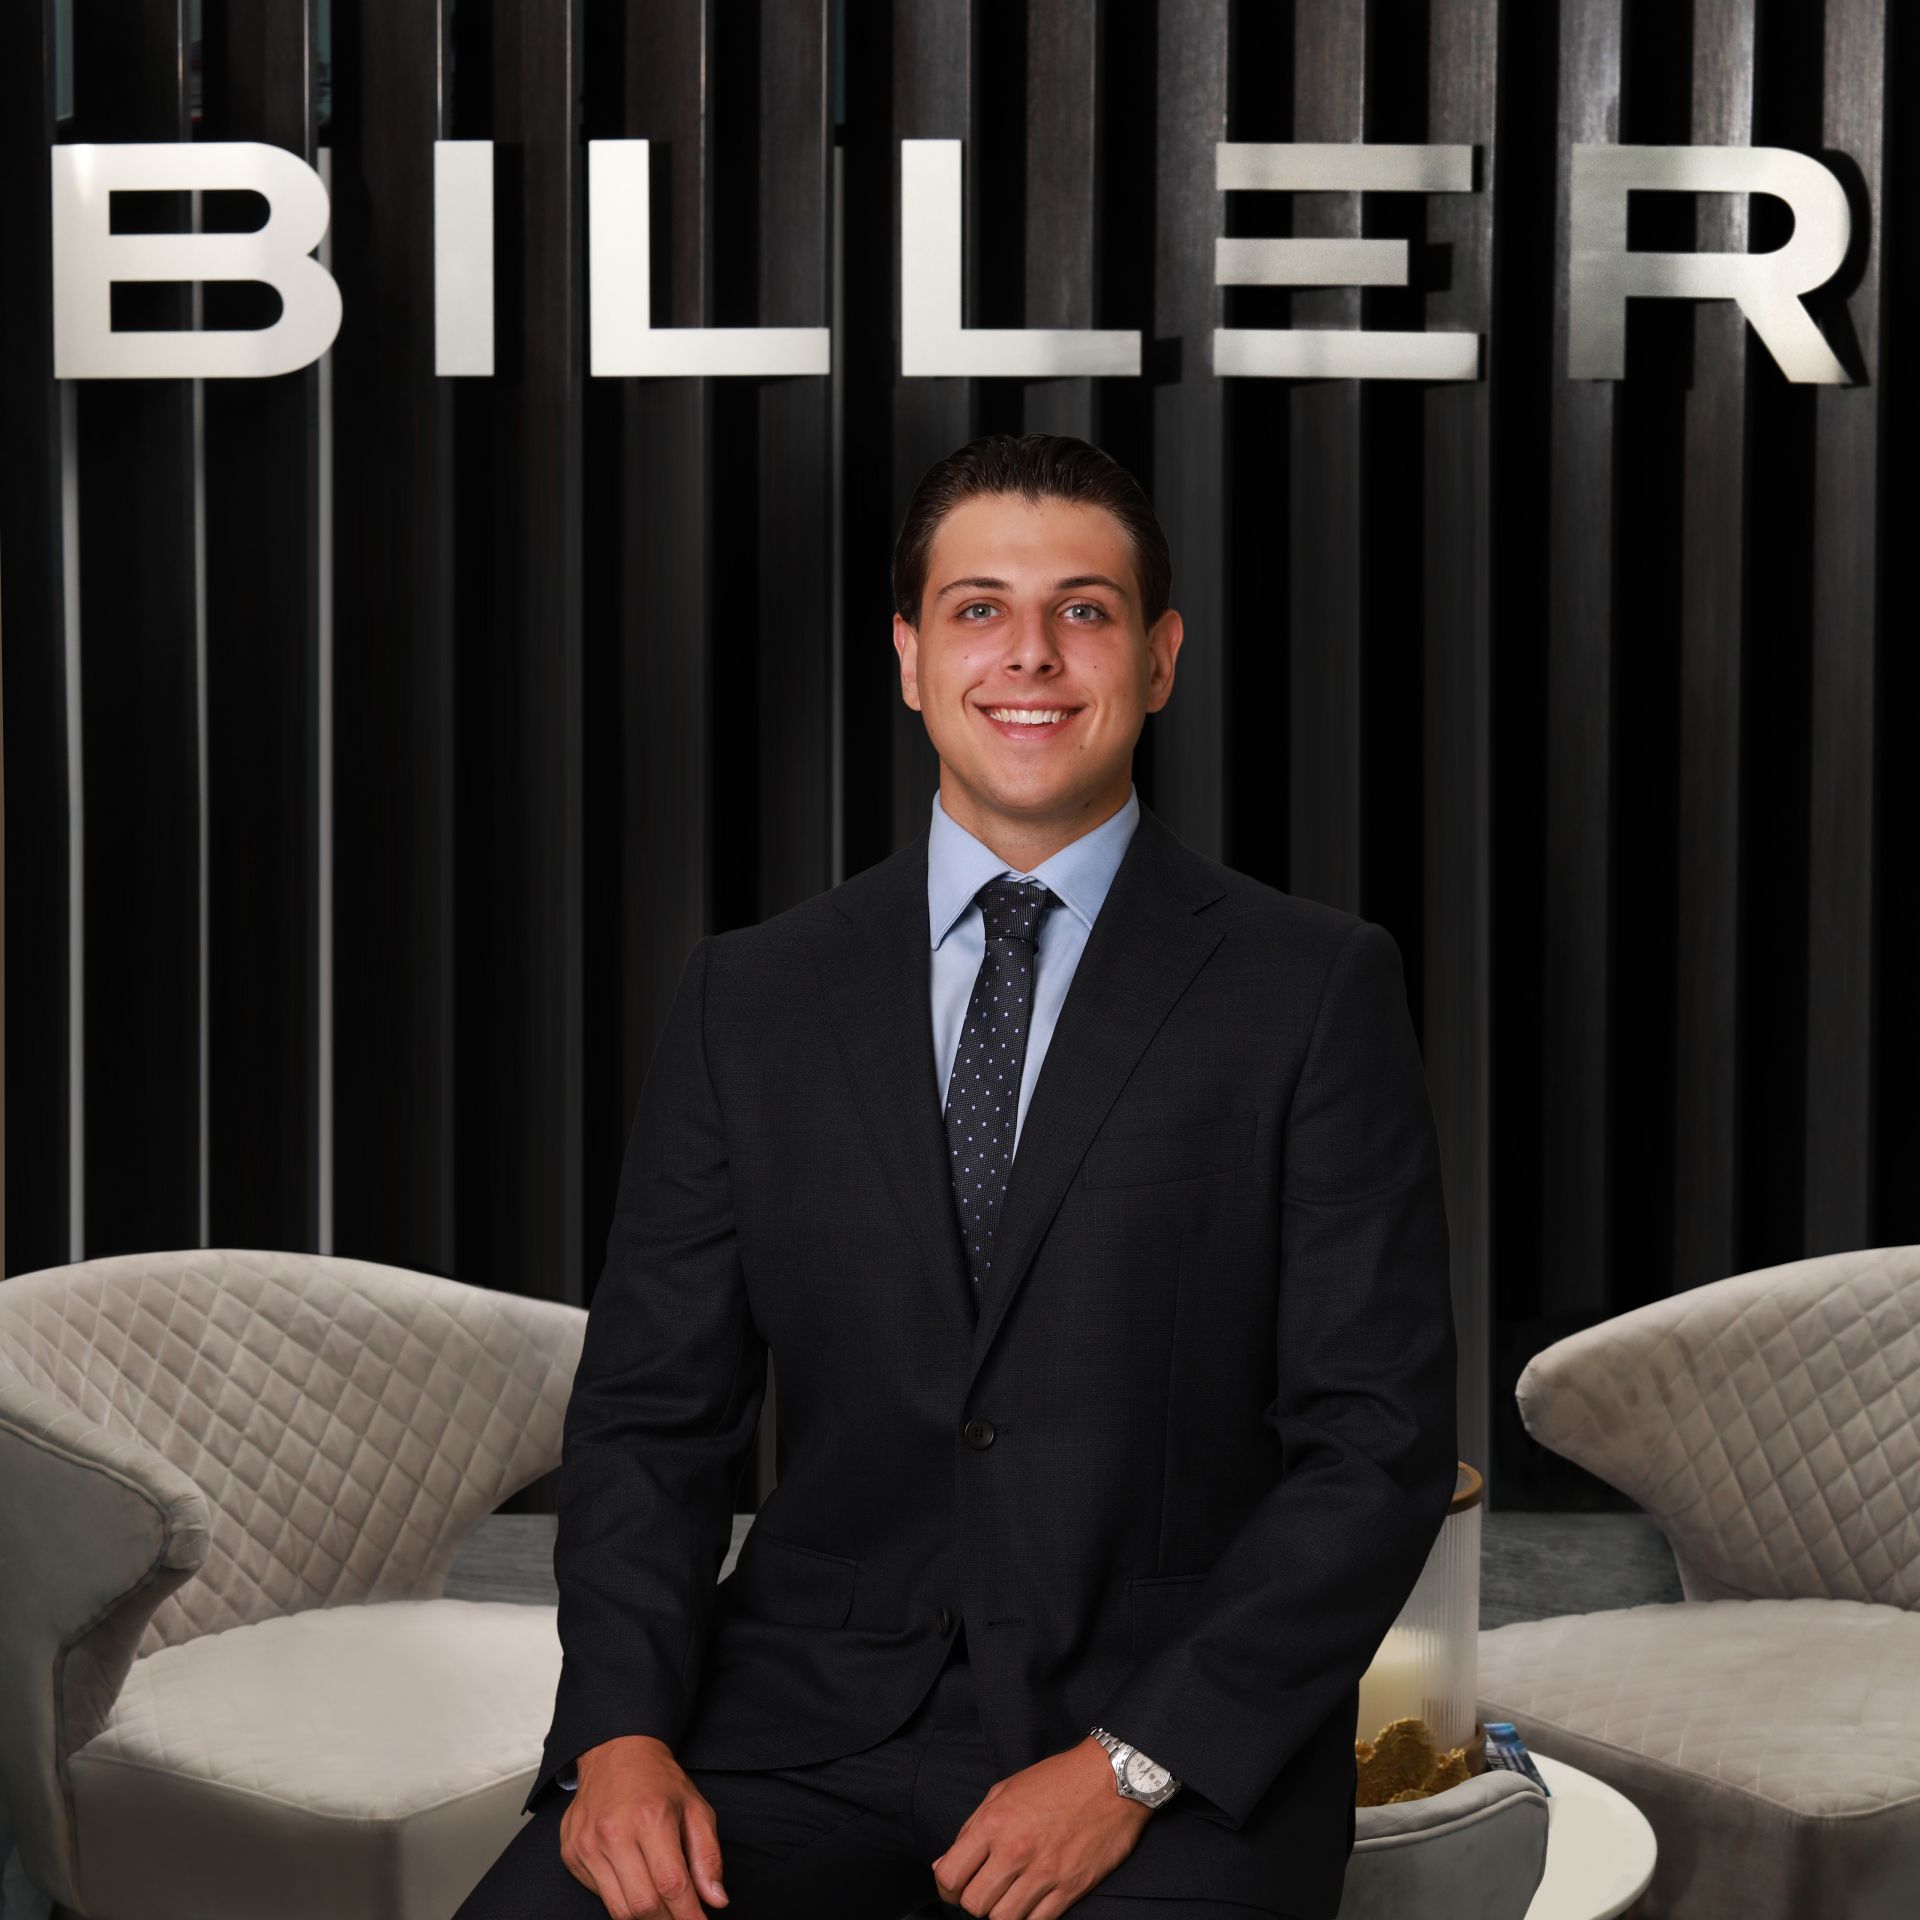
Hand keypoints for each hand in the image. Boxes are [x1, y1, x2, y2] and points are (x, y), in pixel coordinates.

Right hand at [560, 1734, 728, 1918]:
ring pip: (619, 1909)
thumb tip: (716, 1901)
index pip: (672, 1885)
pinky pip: (600, 1895)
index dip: (689, 1915)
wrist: (615, 1752)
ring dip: (645, 1918)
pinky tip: (636, 1884)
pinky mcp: (572, 1853)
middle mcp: (614, 1832)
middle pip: (643, 1905)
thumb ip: (708, 1856)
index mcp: (650, 1818)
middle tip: (682, 1917)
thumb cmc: (660, 1781)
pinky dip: (621, 1900)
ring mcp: (587, 1845)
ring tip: (663, 1909)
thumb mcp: (696, 1808)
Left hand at [931, 1735, 1152, 1917]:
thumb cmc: (1057, 1780)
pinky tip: (1031, 1902)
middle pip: (974, 1904)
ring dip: (1001, 1911)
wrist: (1111, 1780)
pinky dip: (1029, 1917)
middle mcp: (1015, 1851)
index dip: (946, 1887)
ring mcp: (1044, 1873)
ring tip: (1008, 1895)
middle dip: (974, 1901)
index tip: (954, 1886)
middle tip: (985, 1889)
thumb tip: (944, 1865)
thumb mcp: (1005, 1790)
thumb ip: (971, 1828)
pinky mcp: (1070, 1888)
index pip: (949, 1876)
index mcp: (994, 1823)